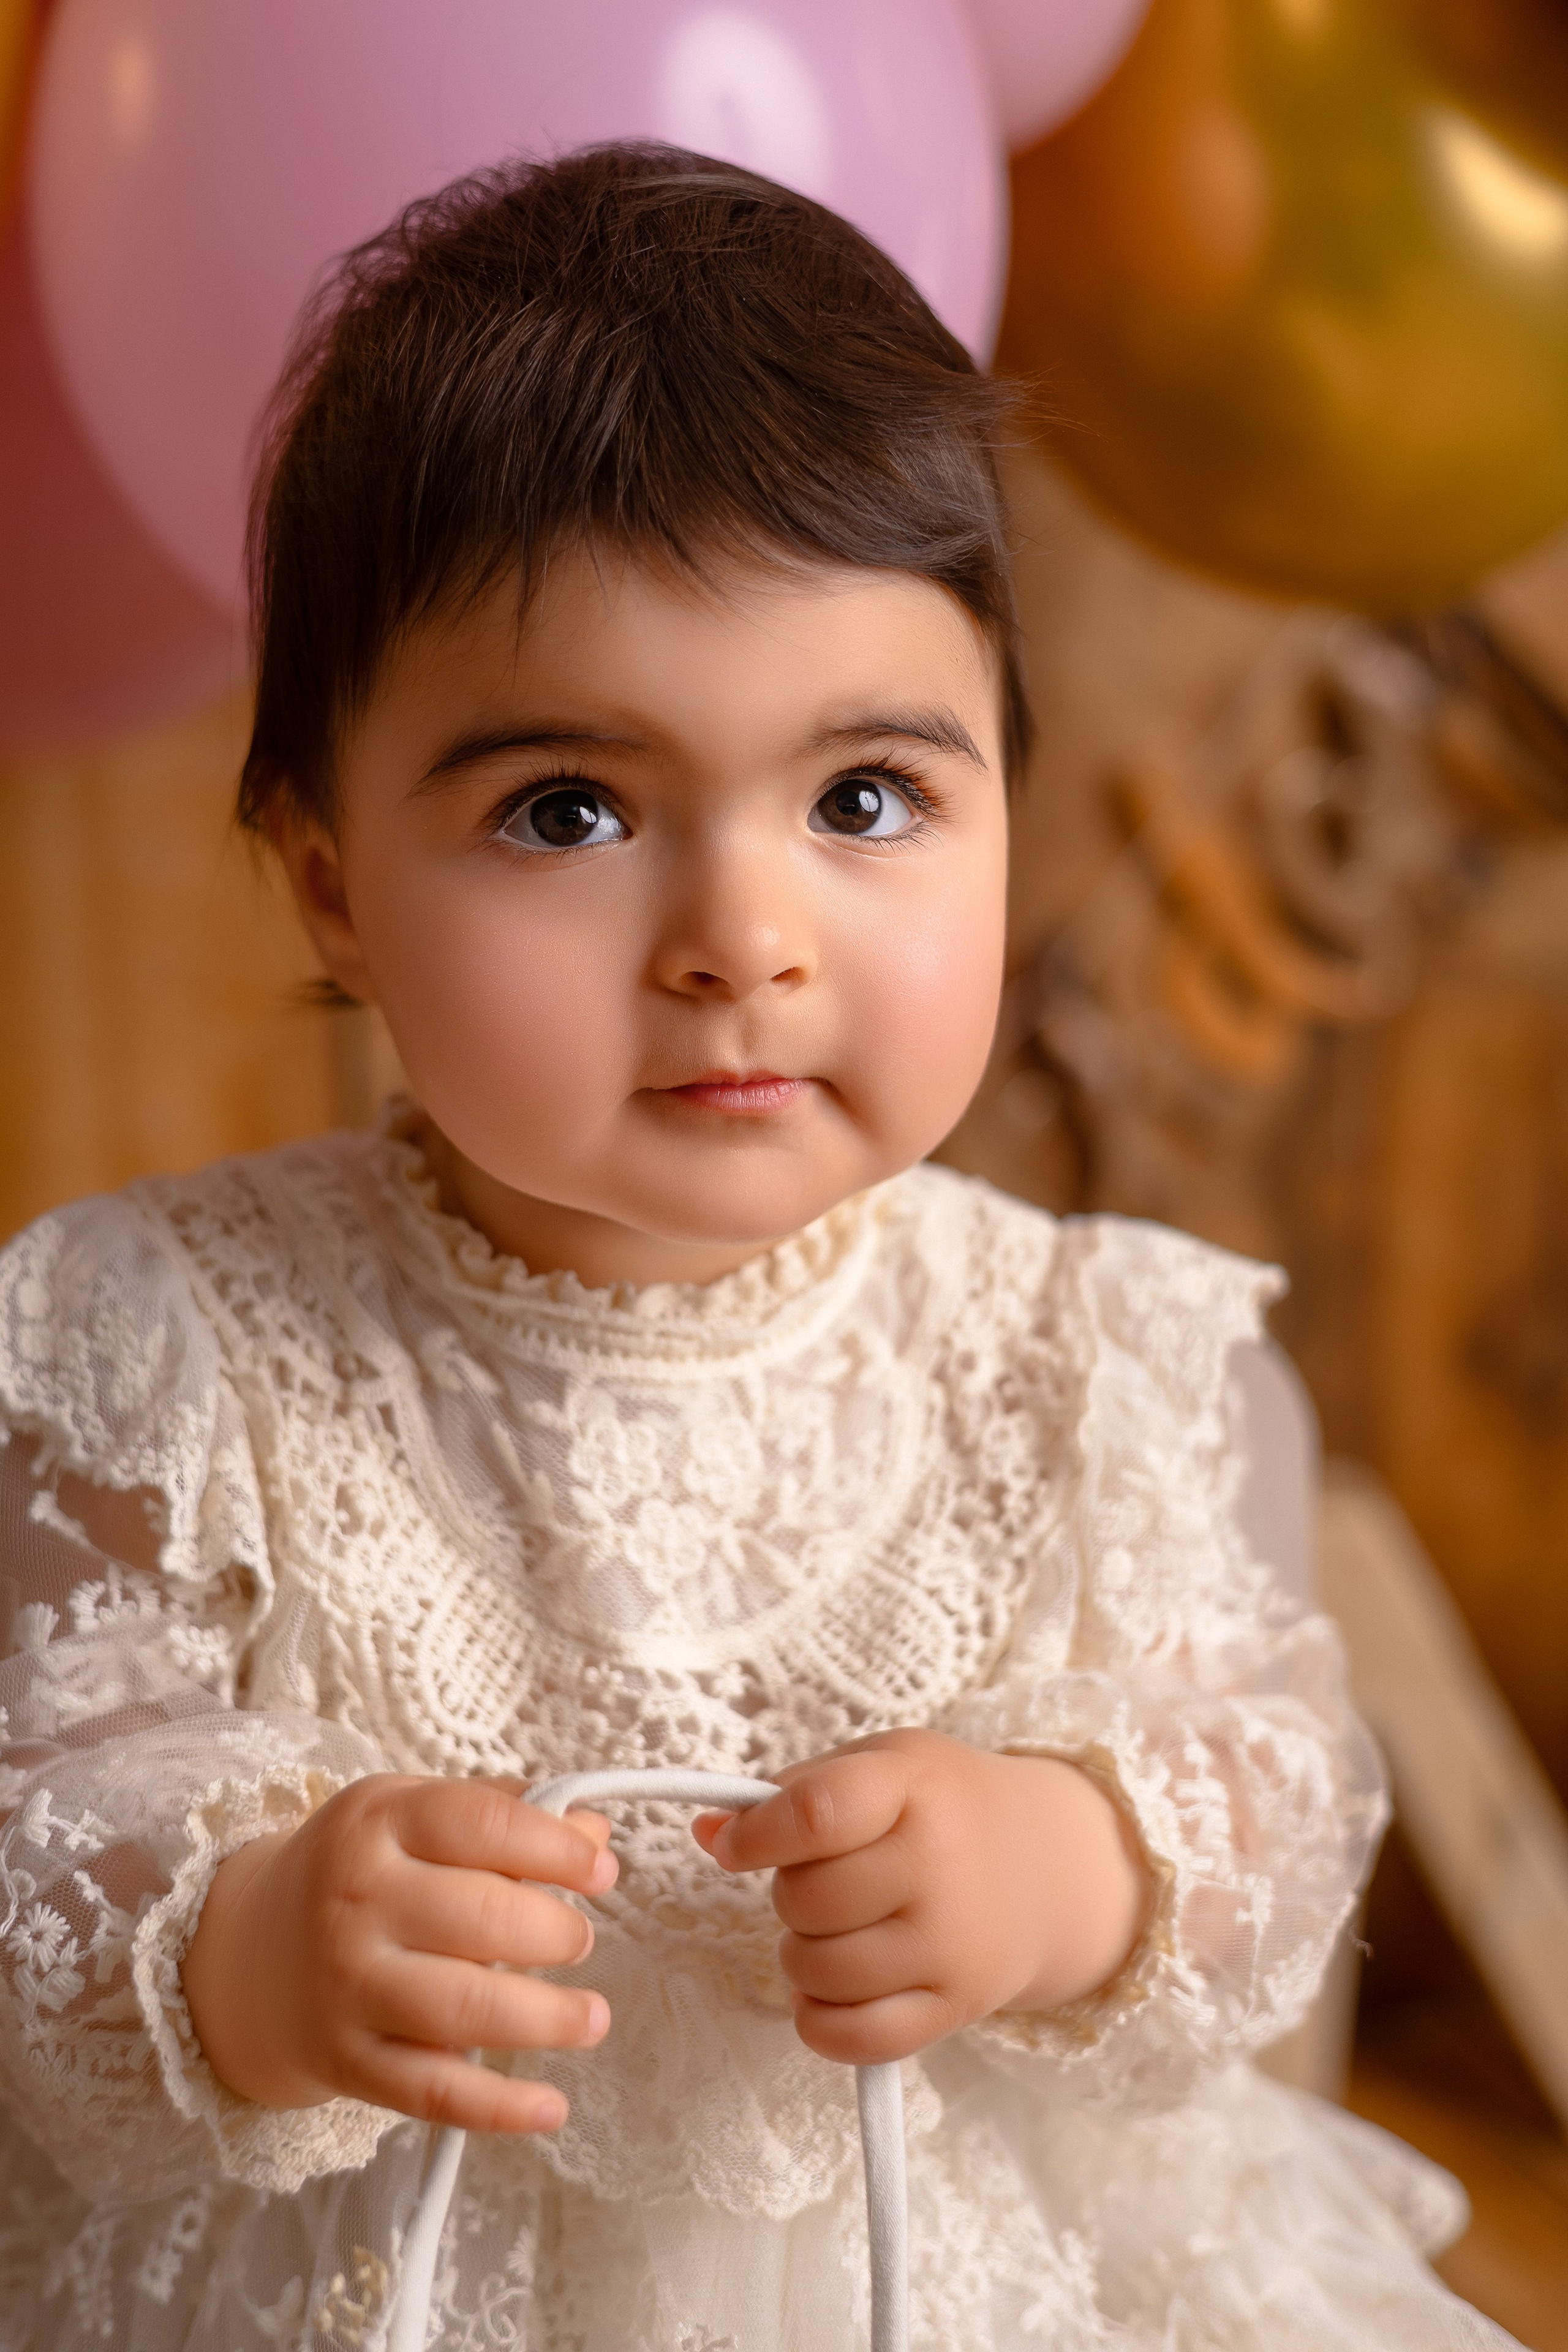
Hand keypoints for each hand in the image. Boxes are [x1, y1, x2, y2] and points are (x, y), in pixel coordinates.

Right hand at [182, 1775, 616, 2132]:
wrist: (245, 1951)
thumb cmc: (357, 1873)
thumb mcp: (411, 1815)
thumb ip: (502, 1815)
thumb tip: (596, 1835)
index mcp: (376, 1820)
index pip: (480, 1823)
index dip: (556, 1848)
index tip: (600, 1873)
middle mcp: (355, 1899)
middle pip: (482, 1918)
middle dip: (556, 1934)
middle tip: (579, 1943)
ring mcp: (346, 1984)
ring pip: (464, 2008)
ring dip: (547, 2019)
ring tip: (591, 2017)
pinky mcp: (345, 2061)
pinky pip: (432, 2092)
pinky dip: (499, 2108)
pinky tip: (551, 2107)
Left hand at [692, 1730, 1147, 2063]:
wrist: (1049, 1866)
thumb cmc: (941, 1808)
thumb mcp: (882, 1765)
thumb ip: (793, 1792)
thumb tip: (707, 1834)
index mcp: (915, 1785)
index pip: (815, 1815)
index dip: (754, 1836)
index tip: (733, 1845)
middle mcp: (940, 1865)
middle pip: (807, 1899)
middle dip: (789, 1893)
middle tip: (821, 1881)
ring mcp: (951, 1943)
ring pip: (819, 1970)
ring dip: (801, 1954)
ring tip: (833, 1929)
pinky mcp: (956, 2007)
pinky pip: (854, 2038)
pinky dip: (820, 2019)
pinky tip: (832, 1988)